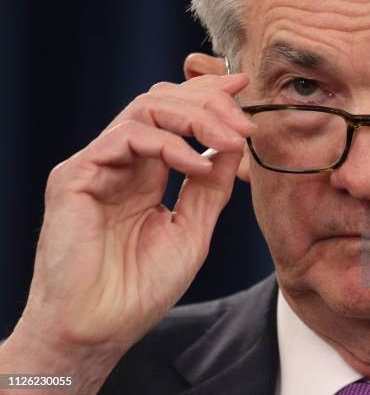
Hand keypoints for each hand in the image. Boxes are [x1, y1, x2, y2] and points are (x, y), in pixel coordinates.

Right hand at [7, 74, 252, 374]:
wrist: (100, 329)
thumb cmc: (141, 288)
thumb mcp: (192, 229)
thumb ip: (209, 186)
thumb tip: (233, 145)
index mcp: (146, 174)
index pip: (176, 119)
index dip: (209, 98)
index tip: (245, 88)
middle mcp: (122, 163)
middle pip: (162, 102)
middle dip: (209, 101)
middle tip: (245, 118)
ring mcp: (97, 165)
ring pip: (145, 108)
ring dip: (196, 117)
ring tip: (233, 138)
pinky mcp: (77, 175)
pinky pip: (126, 137)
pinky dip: (168, 145)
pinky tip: (196, 164)